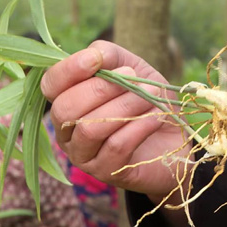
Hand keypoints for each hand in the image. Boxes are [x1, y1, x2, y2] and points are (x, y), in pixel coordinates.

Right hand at [41, 41, 191, 199]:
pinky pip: (116, 146)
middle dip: (101, 89)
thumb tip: (95, 54)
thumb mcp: (132, 69)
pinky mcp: (105, 172)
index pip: (51, 85)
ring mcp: (83, 155)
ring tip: (150, 95)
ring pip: (90, 128)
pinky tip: (156, 116)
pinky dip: (139, 126)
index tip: (96, 58)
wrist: (174, 139)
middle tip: (133, 77)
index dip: (69, 70)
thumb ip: (110, 56)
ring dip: (124, 107)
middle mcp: (67, 131)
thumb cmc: (147, 101)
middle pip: (66, 109)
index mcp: (66, 101)